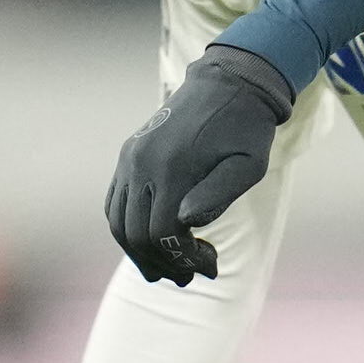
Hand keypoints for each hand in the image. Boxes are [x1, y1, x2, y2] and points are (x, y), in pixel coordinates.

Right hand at [107, 44, 293, 283]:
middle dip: (161, 263)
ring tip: (167, 269)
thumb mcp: (249, 165)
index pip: (161, 233)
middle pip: (135, 233)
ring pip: (118, 222)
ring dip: (140, 252)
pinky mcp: (129, 153)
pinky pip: (114, 201)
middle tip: (188, 279)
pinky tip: (151, 241)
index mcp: (173, 168)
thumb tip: (186, 221)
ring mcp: (131, 157)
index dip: (182, 259)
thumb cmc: (246, 129)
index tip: (208, 268)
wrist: (229, 83)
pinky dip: (127, 228)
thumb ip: (218, 195)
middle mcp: (143, 163)